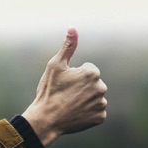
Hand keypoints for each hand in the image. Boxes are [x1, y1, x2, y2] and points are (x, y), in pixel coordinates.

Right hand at [20, 28, 106, 146]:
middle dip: (82, 87)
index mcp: (92, 73)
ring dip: (86, 100)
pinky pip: (96, 111)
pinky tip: (76, 114)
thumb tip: (72, 27)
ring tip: (70, 105)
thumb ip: (68, 46)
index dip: (74, 76)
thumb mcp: (55, 66)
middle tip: (66, 95)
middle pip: (93, 84)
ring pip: (95, 97)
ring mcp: (101, 103)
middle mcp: (101, 87)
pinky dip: (88, 112)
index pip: (88, 70)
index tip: (64, 84)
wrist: (46, 119)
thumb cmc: (49, 91)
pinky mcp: (100, 117)